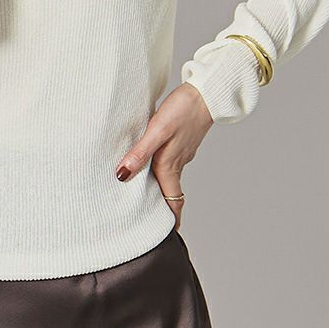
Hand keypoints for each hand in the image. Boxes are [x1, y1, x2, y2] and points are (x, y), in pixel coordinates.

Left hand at [115, 83, 213, 228]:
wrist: (206, 91)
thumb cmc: (183, 110)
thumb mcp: (157, 131)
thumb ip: (140, 153)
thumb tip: (122, 176)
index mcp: (171, 165)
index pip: (172, 201)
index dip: (170, 220)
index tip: (163, 236)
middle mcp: (178, 162)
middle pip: (170, 191)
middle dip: (162, 206)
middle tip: (148, 219)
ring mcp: (183, 150)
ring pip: (170, 174)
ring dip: (160, 185)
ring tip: (142, 190)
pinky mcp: (183, 138)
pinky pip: (171, 159)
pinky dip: (161, 166)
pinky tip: (151, 158)